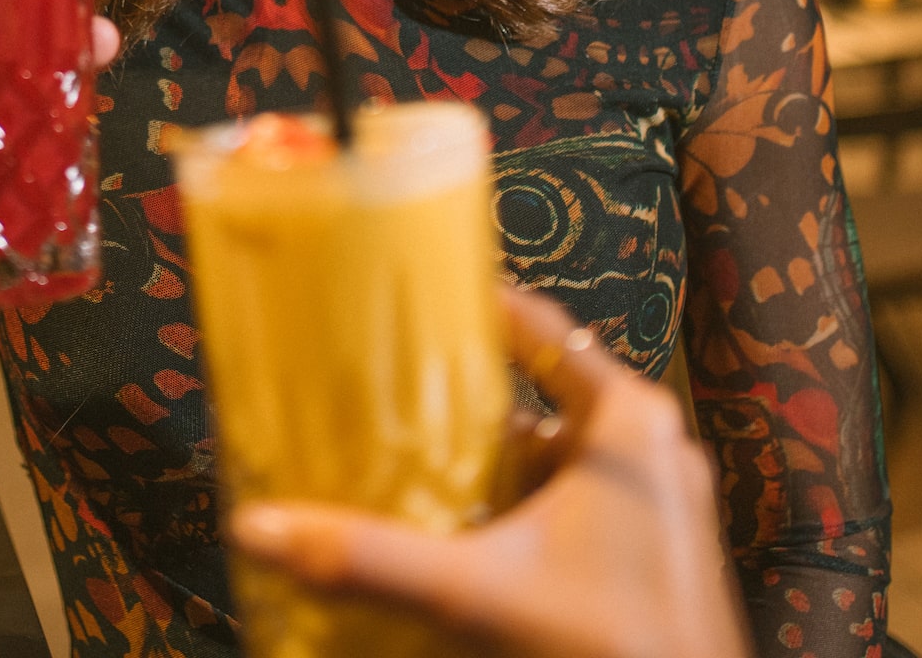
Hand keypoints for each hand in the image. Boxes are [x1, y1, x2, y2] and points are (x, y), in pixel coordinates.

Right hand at [230, 285, 749, 657]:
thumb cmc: (608, 650)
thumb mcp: (477, 594)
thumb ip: (369, 559)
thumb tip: (258, 527)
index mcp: (629, 422)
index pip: (540, 327)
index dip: (472, 308)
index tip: (407, 298)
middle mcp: (654, 449)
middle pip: (540, 398)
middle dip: (465, 407)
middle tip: (387, 400)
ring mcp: (663, 506)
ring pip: (556, 461)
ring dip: (492, 470)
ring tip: (414, 471)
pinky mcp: (659, 559)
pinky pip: (576, 510)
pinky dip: (521, 516)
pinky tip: (467, 541)